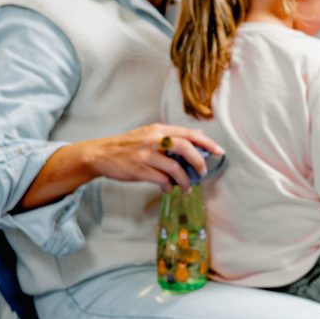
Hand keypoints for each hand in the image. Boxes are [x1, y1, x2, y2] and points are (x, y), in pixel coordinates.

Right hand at [77, 124, 222, 190]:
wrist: (100, 154)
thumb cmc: (127, 146)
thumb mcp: (149, 134)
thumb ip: (171, 135)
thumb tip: (199, 136)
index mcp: (158, 129)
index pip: (188, 133)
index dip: (206, 143)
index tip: (219, 151)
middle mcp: (153, 139)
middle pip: (184, 147)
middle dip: (198, 162)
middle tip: (203, 172)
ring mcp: (145, 154)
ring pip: (175, 167)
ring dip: (185, 180)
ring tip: (187, 187)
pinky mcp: (138, 169)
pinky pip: (161, 180)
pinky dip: (168, 186)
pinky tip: (169, 189)